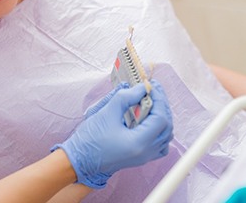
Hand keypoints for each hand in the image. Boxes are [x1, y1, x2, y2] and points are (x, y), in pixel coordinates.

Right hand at [52, 80, 172, 188]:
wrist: (80, 160)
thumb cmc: (90, 139)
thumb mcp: (106, 113)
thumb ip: (125, 97)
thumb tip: (141, 88)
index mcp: (139, 142)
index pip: (160, 118)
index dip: (159, 99)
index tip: (151, 86)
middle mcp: (146, 152)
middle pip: (166, 126)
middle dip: (162, 105)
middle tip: (152, 90)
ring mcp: (145, 157)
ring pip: (165, 135)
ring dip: (162, 117)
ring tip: (151, 102)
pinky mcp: (140, 157)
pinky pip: (160, 144)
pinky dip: (160, 131)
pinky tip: (149, 120)